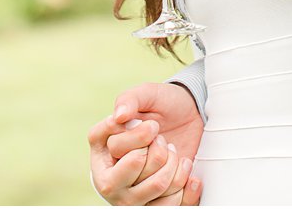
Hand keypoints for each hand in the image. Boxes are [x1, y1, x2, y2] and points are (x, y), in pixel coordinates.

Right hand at [89, 83, 204, 204]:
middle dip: (158, 149)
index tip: (152, 125)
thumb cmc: (162, 106)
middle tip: (162, 140)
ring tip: (172, 153)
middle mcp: (112, 179)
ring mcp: (133, 196)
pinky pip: (172, 204)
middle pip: (137, 168)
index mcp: (102, 152)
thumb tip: (119, 116)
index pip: (118, 147)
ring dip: (174, 163)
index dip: (141, 135)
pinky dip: (186, 185)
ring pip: (157, 186)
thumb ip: (129, 99)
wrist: (189, 119)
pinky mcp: (155, 205)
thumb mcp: (147, 94)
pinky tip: (185, 169)